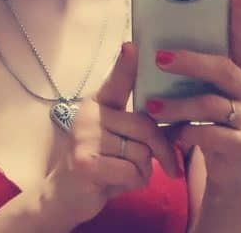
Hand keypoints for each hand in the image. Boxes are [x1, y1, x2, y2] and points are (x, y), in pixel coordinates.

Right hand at [48, 42, 180, 224]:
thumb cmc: (103, 163)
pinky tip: (116, 182)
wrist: (66, 195)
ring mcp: (84, 135)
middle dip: (163, 150)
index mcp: (99, 102)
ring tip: (125, 173)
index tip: (132, 46)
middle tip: (169, 168)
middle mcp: (89, 113)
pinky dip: (134, 183)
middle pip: (145, 126)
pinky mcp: (84, 160)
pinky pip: (132, 171)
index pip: (116, 81)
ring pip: (142, 152)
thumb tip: (174, 120)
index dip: (126, 65)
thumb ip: (138, 125)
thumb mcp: (119, 138)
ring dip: (144, 171)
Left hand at [145, 0, 240, 190]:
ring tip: (151, 107)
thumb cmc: (209, 123)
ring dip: (176, 106)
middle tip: (159, 58)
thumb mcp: (204, 96)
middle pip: (221, 68)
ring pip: (209, 104)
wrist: (228, 170)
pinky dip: (186, 134)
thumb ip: (193, 77)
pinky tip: (172, 136)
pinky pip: (210, 136)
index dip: (240, 16)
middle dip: (189, 62)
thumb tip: (156, 49)